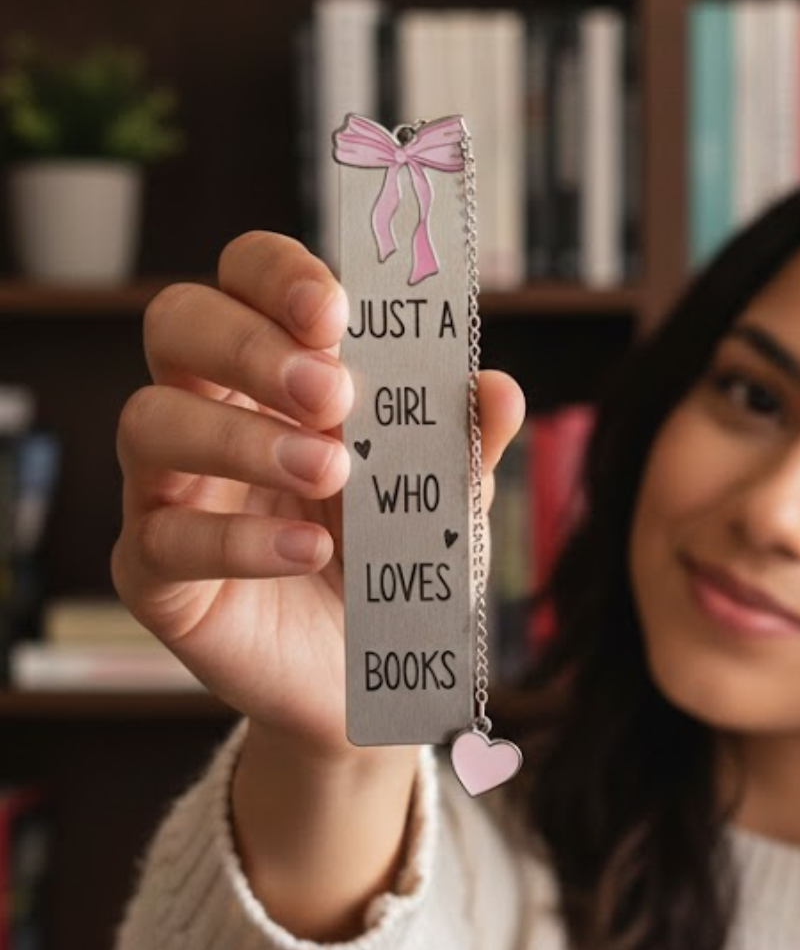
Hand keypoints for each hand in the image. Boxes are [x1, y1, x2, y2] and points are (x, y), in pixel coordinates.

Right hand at [113, 231, 524, 756]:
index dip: (277, 275)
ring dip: (243, 440)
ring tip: (330, 474)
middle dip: (250, 346)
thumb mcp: (445, 501)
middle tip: (331, 394)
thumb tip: (498, 389)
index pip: (245, 280)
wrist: (379, 675)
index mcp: (277, 374)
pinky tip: (304, 553)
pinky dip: (237, 540)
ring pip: (151, 423)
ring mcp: (171, 491)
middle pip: (176, 324)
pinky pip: (163, 537)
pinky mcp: (156, 573)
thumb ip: (462, 446)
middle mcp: (212, 414)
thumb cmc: (402, 564)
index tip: (334, 311)